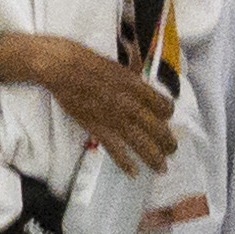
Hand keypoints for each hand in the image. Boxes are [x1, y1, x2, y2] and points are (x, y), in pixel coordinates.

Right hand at [0, 34, 175, 172]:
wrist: (63, 68)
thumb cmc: (88, 61)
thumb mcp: (118, 66)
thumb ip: (133, 80)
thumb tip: (143, 88)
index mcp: (137, 86)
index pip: (163, 105)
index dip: (168, 114)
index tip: (167, 118)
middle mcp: (130, 104)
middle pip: (157, 128)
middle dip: (167, 142)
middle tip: (172, 150)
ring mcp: (114, 118)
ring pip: (141, 143)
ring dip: (154, 157)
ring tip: (162, 168)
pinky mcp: (97, 128)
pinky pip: (115, 149)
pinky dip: (125, 162)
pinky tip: (133, 172)